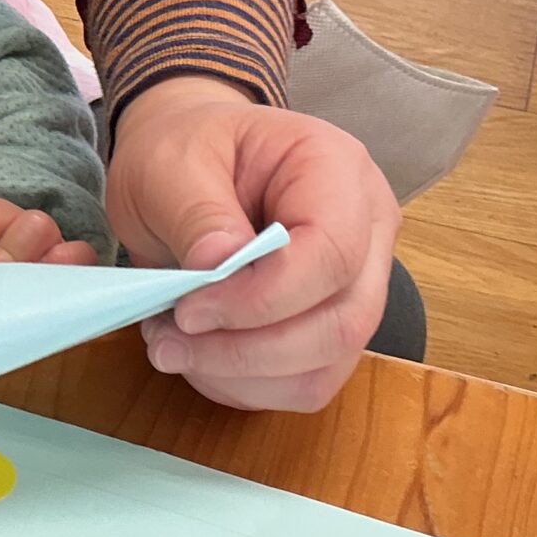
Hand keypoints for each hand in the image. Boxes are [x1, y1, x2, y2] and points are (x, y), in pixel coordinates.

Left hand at [106, 75, 398, 413]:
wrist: (188, 164)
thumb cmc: (187, 151)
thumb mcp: (170, 164)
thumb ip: (196, 213)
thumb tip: (218, 269)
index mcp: (337, 168)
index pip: (332, 254)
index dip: (262, 298)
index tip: (188, 309)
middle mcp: (367, 230)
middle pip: (343, 322)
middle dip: (249, 350)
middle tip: (169, 341)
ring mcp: (357, 284)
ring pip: (326, 365)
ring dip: (241, 375)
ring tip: (172, 347)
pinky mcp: (331, 327)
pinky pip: (305, 383)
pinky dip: (245, 386)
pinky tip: (199, 357)